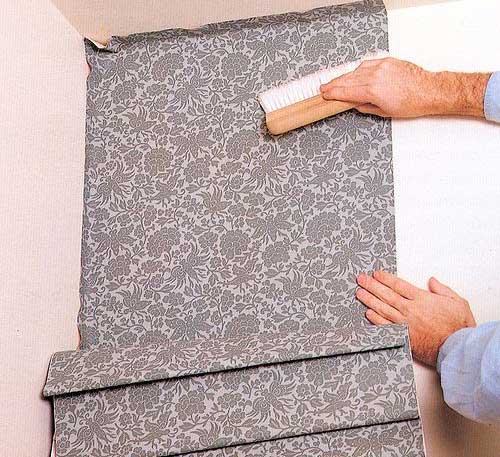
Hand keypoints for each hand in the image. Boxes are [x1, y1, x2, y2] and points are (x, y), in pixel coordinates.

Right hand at [320, 57, 489, 117]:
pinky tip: (353, 73)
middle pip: (348, 80)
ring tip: (336, 82)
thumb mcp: (385, 111)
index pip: (346, 91)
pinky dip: (358, 69)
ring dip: (344, 77)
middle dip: (334, 85)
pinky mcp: (388, 61)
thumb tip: (357, 104)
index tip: (325, 95)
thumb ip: (367, 106)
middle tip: (324, 88)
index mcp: (372, 90)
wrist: (429, 91)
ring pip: (356, 71)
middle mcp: (375, 76)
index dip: (333, 93)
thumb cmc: (412, 104)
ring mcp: (381, 66)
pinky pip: (367, 64)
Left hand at [356, 270, 475, 365]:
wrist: (458, 350)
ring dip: (369, 300)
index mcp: (423, 299)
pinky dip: (376, 319)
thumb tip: (432, 281)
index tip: (376, 274)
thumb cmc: (459, 328)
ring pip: (383, 309)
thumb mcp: (458, 303)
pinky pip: (385, 326)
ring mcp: (405, 324)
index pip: (399, 285)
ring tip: (359, 293)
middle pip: (386, 294)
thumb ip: (443, 290)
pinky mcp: (403, 336)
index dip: (386, 278)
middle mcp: (411, 310)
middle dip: (372, 285)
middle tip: (361, 279)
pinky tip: (368, 313)